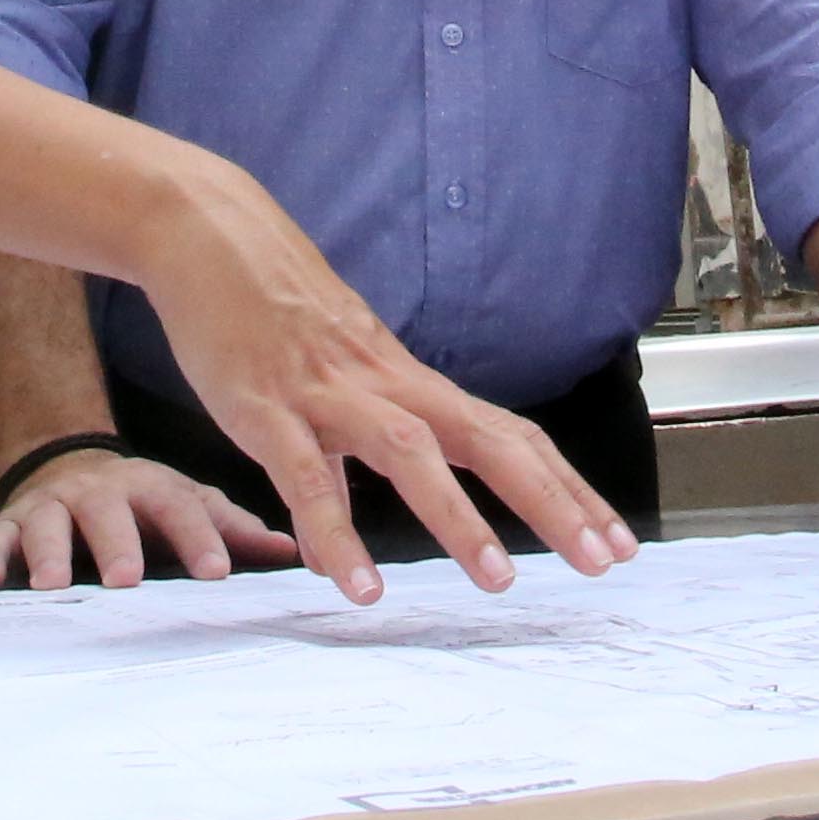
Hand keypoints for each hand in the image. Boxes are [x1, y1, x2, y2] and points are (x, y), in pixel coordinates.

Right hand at [0, 446, 299, 591]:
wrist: (69, 466)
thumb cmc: (139, 502)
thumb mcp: (186, 503)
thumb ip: (231, 529)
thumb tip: (293, 552)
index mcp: (151, 488)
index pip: (180, 509)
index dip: (199, 539)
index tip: (216, 573)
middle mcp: (100, 493)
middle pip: (109, 514)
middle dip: (117, 544)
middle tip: (127, 578)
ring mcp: (53, 506)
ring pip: (48, 524)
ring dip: (49, 552)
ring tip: (52, 584)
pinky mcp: (11, 522)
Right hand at [118, 163, 635, 602]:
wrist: (206, 233)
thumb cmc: (270, 308)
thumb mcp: (330, 379)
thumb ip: (349, 452)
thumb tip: (353, 528)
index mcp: (408, 383)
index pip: (509, 437)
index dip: (565, 488)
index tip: (612, 539)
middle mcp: (386, 385)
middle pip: (489, 442)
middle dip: (552, 503)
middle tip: (601, 562)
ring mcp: (330, 393)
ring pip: (413, 455)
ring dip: (461, 519)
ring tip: (499, 582)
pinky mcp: (269, 407)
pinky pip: (309, 479)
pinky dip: (337, 533)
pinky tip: (357, 585)